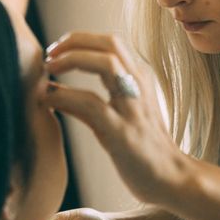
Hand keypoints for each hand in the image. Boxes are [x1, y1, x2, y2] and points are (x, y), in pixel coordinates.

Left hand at [44, 33, 191, 204]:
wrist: (171, 179)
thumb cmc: (143, 149)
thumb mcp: (120, 116)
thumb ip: (93, 100)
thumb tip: (54, 90)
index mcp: (140, 79)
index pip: (110, 42)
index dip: (80, 40)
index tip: (56, 51)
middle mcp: (139, 86)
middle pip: (109, 43)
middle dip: (74, 41)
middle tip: (49, 55)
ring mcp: (133, 107)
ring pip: (106, 64)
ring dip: (71, 60)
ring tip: (48, 69)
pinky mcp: (123, 132)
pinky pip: (91, 104)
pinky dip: (65, 96)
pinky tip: (47, 100)